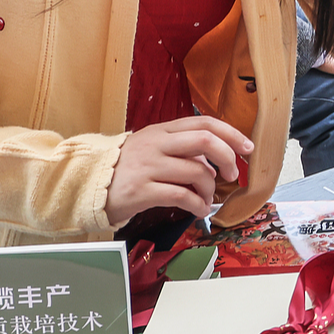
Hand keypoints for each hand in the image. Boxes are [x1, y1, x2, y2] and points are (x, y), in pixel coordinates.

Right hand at [105, 116, 253, 226]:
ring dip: (210, 189)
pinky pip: (181, 196)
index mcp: (161, 131)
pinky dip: (197, 205)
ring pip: (196, 172)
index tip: (248, 148)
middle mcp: (155, 144)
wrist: (86, 185)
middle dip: (228, 158)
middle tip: (233, 175)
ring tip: (207, 199)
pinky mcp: (140, 191)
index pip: (204, 122)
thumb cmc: (126, 168)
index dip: (231, 133)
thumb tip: (215, 162)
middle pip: (205, 141)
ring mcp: (147, 167)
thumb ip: (181, 149)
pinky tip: (199, 210)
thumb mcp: (152, 148)